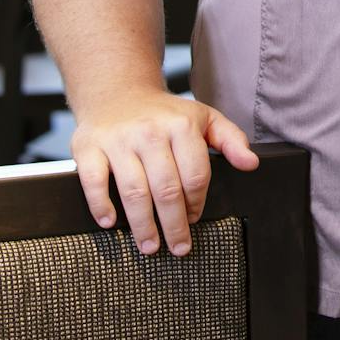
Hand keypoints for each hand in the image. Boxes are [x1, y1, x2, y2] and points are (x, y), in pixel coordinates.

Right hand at [71, 90, 258, 257]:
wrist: (117, 91)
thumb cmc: (164, 113)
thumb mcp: (204, 118)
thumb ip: (231, 140)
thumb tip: (251, 164)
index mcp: (181, 125)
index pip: (195, 176)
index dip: (197, 203)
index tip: (194, 219)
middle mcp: (150, 131)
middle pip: (166, 189)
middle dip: (174, 224)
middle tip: (178, 247)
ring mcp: (118, 139)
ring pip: (133, 191)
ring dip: (143, 225)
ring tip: (150, 246)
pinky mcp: (88, 147)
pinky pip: (93, 181)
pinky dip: (101, 205)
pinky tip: (110, 222)